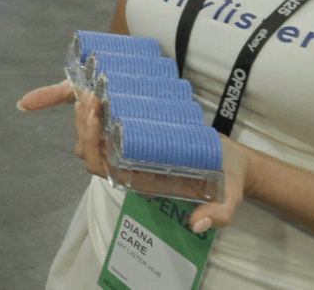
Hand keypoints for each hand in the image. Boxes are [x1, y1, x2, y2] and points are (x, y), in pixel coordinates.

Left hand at [17, 79, 253, 233]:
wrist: (230, 163)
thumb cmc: (225, 179)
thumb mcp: (227, 198)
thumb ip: (217, 215)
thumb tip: (198, 224)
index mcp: (140, 179)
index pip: (101, 165)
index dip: (91, 145)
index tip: (96, 119)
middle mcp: (129, 165)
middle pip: (88, 148)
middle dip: (83, 123)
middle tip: (92, 97)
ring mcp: (130, 148)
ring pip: (92, 135)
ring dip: (86, 113)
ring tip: (94, 91)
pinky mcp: (136, 131)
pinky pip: (106, 122)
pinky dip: (100, 109)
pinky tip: (100, 89)